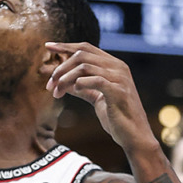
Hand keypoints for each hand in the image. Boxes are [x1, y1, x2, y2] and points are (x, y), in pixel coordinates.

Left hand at [45, 42, 159, 156]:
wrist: (134, 136)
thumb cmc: (116, 117)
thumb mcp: (95, 98)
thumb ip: (80, 87)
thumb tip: (59, 80)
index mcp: (113, 65)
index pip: (86, 48)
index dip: (66, 46)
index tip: (48, 47)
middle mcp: (118, 67)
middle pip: (82, 55)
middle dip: (60, 67)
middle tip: (49, 84)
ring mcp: (120, 78)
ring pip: (84, 67)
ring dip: (65, 78)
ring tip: (56, 92)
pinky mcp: (118, 91)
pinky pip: (95, 80)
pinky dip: (80, 83)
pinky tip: (73, 90)